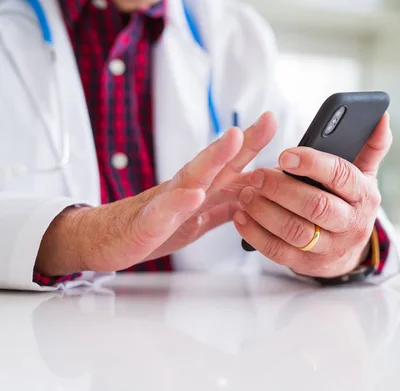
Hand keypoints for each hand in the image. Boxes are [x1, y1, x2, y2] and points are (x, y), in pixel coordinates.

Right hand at [35, 113, 277, 275]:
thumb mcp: (198, 219)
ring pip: (193, 176)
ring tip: (234, 139)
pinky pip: (164, 213)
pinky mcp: (148, 224)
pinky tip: (194, 195)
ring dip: (215, 157)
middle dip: (243, 141)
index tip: (273, 120)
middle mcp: (186, 188)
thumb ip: (225, 206)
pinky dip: (179, 203)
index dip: (254, 144)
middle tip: (266, 120)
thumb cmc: (153, 226)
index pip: (232, 165)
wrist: (104, 239)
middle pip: (218, 162)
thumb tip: (254, 195)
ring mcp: (166, 203)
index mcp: (201, 189)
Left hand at [233, 114, 391, 277]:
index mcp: (364, 195)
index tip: (284, 154)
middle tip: (257, 175)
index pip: (342, 176)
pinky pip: (279, 252)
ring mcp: (330, 248)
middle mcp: (352, 224)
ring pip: (296, 231)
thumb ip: (371, 145)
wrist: (348, 250)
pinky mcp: (308, 266)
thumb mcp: (365, 175)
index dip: (312, 164)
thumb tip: (381, 116)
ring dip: (266, 212)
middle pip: (317, 206)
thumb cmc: (349, 202)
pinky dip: (257, 235)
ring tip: (246, 194)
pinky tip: (241, 218)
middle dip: (283, 189)